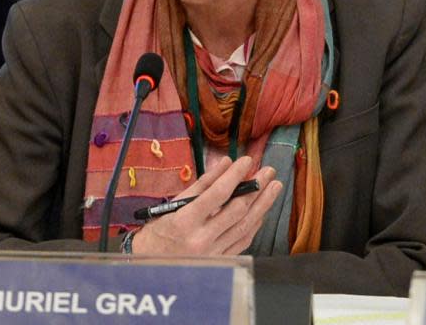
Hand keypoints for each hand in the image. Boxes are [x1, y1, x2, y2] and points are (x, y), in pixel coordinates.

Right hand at [132, 155, 282, 255]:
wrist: (151, 264)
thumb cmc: (159, 231)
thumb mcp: (174, 204)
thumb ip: (201, 184)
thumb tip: (225, 163)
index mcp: (185, 221)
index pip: (217, 194)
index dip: (234, 176)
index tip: (246, 161)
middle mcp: (201, 239)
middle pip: (237, 210)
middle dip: (256, 188)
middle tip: (268, 171)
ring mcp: (213, 252)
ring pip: (245, 226)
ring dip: (262, 205)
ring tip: (274, 187)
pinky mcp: (220, 261)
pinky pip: (243, 241)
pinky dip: (254, 224)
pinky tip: (261, 211)